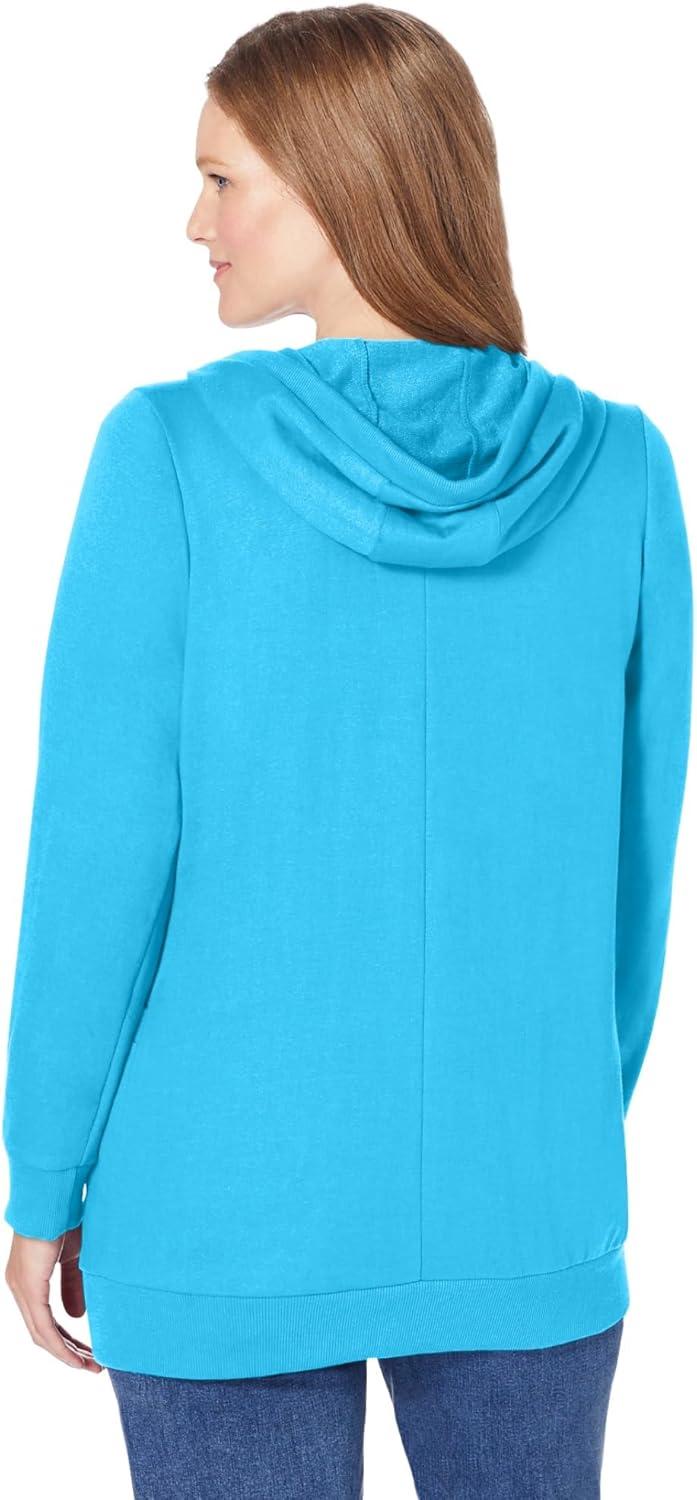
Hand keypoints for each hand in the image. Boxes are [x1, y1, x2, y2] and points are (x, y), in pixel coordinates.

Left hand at [5, 1224, 102, 1370]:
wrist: (55, 1200)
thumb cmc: (65, 1221)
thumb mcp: (74, 1259)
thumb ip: (73, 1287)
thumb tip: (77, 1316)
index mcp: (28, 1281)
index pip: (44, 1320)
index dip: (65, 1338)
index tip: (88, 1351)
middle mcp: (19, 1289)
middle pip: (42, 1333)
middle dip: (68, 1351)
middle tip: (92, 1365)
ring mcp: (21, 1290)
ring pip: (41, 1334)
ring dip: (66, 1353)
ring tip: (90, 1365)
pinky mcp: (29, 1288)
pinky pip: (43, 1327)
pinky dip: (60, 1344)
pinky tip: (76, 1356)